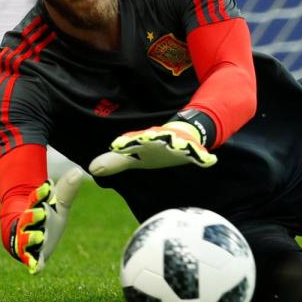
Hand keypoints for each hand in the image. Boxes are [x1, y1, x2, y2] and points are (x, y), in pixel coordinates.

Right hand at [8, 168, 85, 273]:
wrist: (32, 234)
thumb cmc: (47, 217)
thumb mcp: (59, 203)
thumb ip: (67, 189)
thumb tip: (78, 170)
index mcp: (35, 208)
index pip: (36, 198)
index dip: (41, 193)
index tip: (48, 186)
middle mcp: (28, 224)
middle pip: (28, 218)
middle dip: (34, 216)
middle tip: (42, 212)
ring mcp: (27, 240)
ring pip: (26, 238)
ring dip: (31, 238)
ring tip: (40, 237)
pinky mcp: (31, 255)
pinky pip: (31, 260)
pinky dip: (33, 264)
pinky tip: (36, 269)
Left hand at [88, 121, 216, 176]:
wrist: (183, 133)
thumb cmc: (155, 147)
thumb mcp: (135, 155)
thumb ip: (115, 162)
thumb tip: (91, 168)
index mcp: (145, 140)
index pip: (133, 141)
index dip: (125, 143)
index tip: (116, 145)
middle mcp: (162, 139)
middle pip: (157, 137)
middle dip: (153, 137)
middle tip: (148, 137)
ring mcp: (179, 142)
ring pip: (179, 142)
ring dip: (180, 143)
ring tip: (180, 146)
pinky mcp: (193, 149)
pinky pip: (200, 153)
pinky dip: (205, 157)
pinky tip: (210, 161)